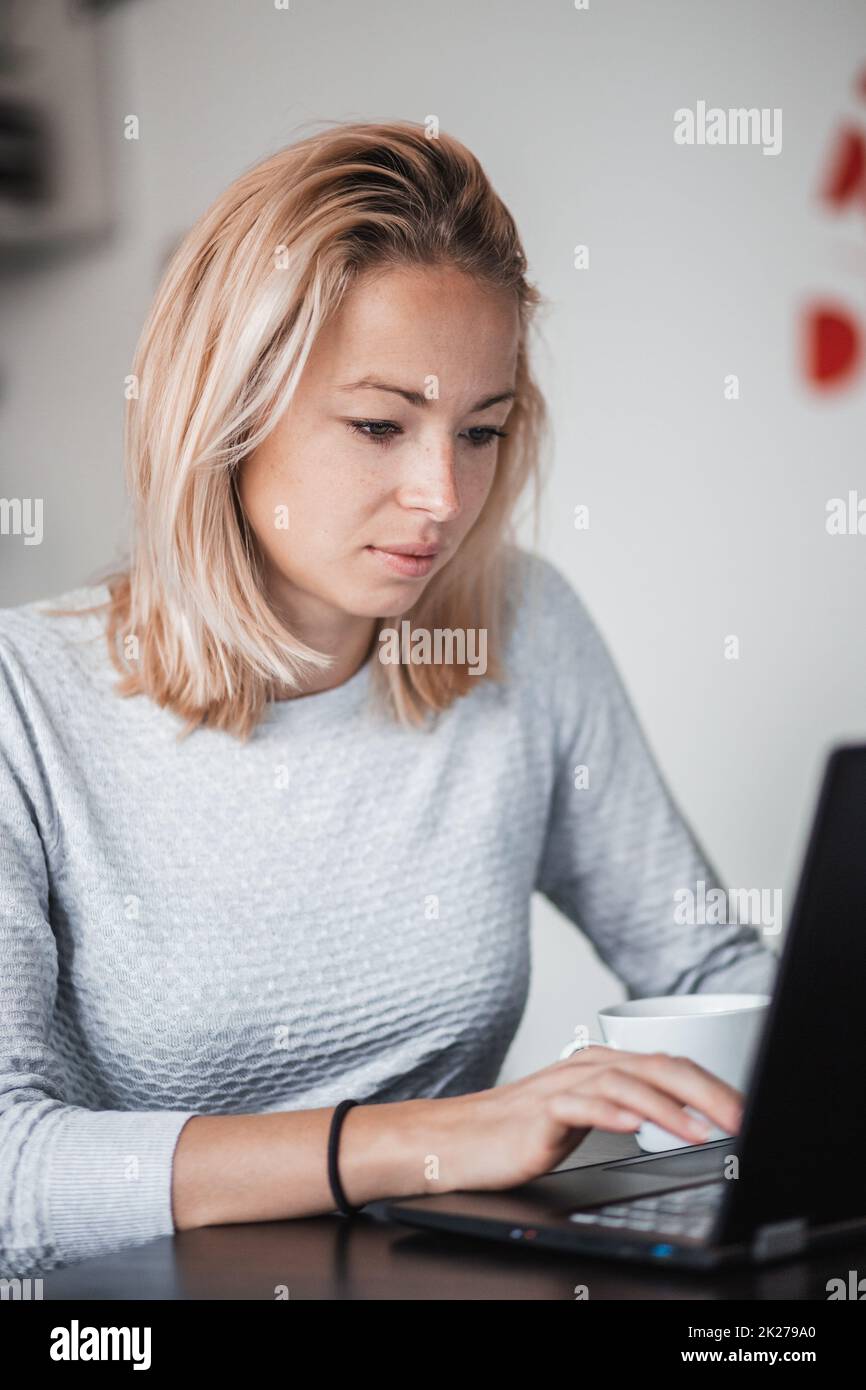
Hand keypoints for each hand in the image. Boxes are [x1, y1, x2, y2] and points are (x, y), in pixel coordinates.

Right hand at [430, 1046, 744, 1193]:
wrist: (455, 1141)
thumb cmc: (517, 1132)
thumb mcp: (583, 1117)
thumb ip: (625, 1109)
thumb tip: (685, 1122)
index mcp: (602, 1066)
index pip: (670, 1066)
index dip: (713, 1086)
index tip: (746, 1111)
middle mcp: (586, 1068)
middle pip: (658, 1068)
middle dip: (707, 1094)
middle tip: (742, 1119)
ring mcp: (562, 1088)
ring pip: (627, 1083)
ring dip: (670, 1108)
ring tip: (703, 1130)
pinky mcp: (539, 1114)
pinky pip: (580, 1108)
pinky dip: (611, 1113)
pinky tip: (636, 1125)